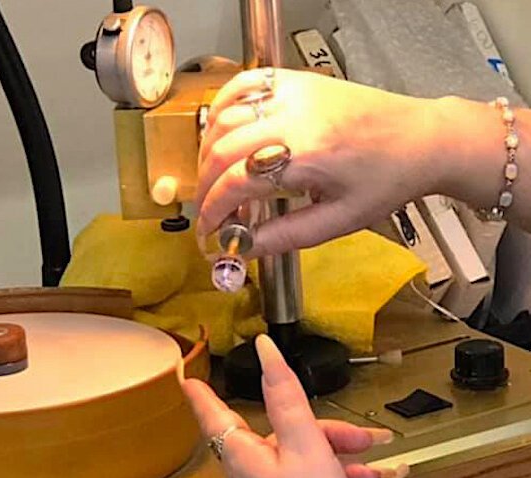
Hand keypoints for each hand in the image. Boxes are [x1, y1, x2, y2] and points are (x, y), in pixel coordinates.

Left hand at [182, 335, 408, 477]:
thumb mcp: (306, 447)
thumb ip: (286, 398)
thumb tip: (266, 350)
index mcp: (244, 454)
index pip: (214, 414)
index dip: (203, 394)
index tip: (188, 380)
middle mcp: (253, 475)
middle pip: (285, 435)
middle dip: (330, 435)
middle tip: (363, 440)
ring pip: (308, 462)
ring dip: (346, 463)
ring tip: (374, 477)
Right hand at [196, 68, 442, 256]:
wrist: (421, 139)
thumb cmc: (387, 179)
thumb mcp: (339, 220)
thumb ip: (285, 236)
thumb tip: (244, 249)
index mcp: (308, 155)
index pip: (237, 182)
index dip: (213, 209)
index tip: (208, 230)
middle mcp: (295, 117)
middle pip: (222, 149)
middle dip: (205, 185)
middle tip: (209, 209)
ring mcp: (293, 93)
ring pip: (225, 117)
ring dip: (208, 151)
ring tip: (214, 178)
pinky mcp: (296, 80)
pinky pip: (243, 85)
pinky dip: (222, 107)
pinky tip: (220, 130)